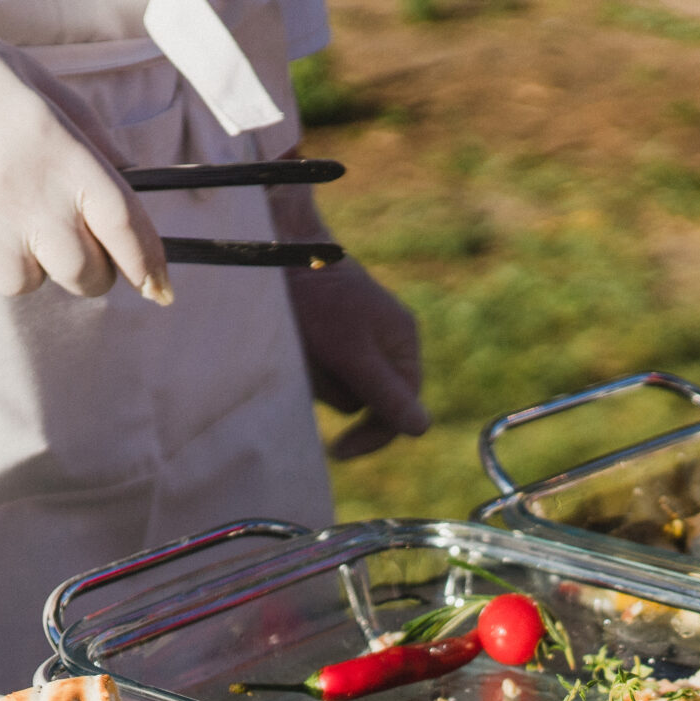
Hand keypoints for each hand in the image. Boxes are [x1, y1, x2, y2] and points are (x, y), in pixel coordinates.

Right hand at [0, 0, 168, 301]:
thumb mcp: (34, 83)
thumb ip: (88, 135)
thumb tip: (130, 182)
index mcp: (57, 150)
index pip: (125, 224)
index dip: (148, 263)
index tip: (159, 285)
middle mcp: (24, 194)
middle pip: (84, 273)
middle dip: (86, 268)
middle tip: (63, 245)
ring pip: (25, 283)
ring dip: (18, 261)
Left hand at [286, 259, 430, 459]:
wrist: (277, 249)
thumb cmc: (317, 298)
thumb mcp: (351, 353)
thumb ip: (385, 393)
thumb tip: (422, 429)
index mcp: (403, 343)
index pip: (399, 410)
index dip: (371, 436)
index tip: (337, 451)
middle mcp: (385, 344)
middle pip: (365, 401)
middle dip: (335, 390)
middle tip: (312, 363)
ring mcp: (356, 340)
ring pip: (339, 388)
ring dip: (315, 376)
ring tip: (301, 341)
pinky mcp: (329, 337)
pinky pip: (321, 371)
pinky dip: (306, 363)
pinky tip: (296, 339)